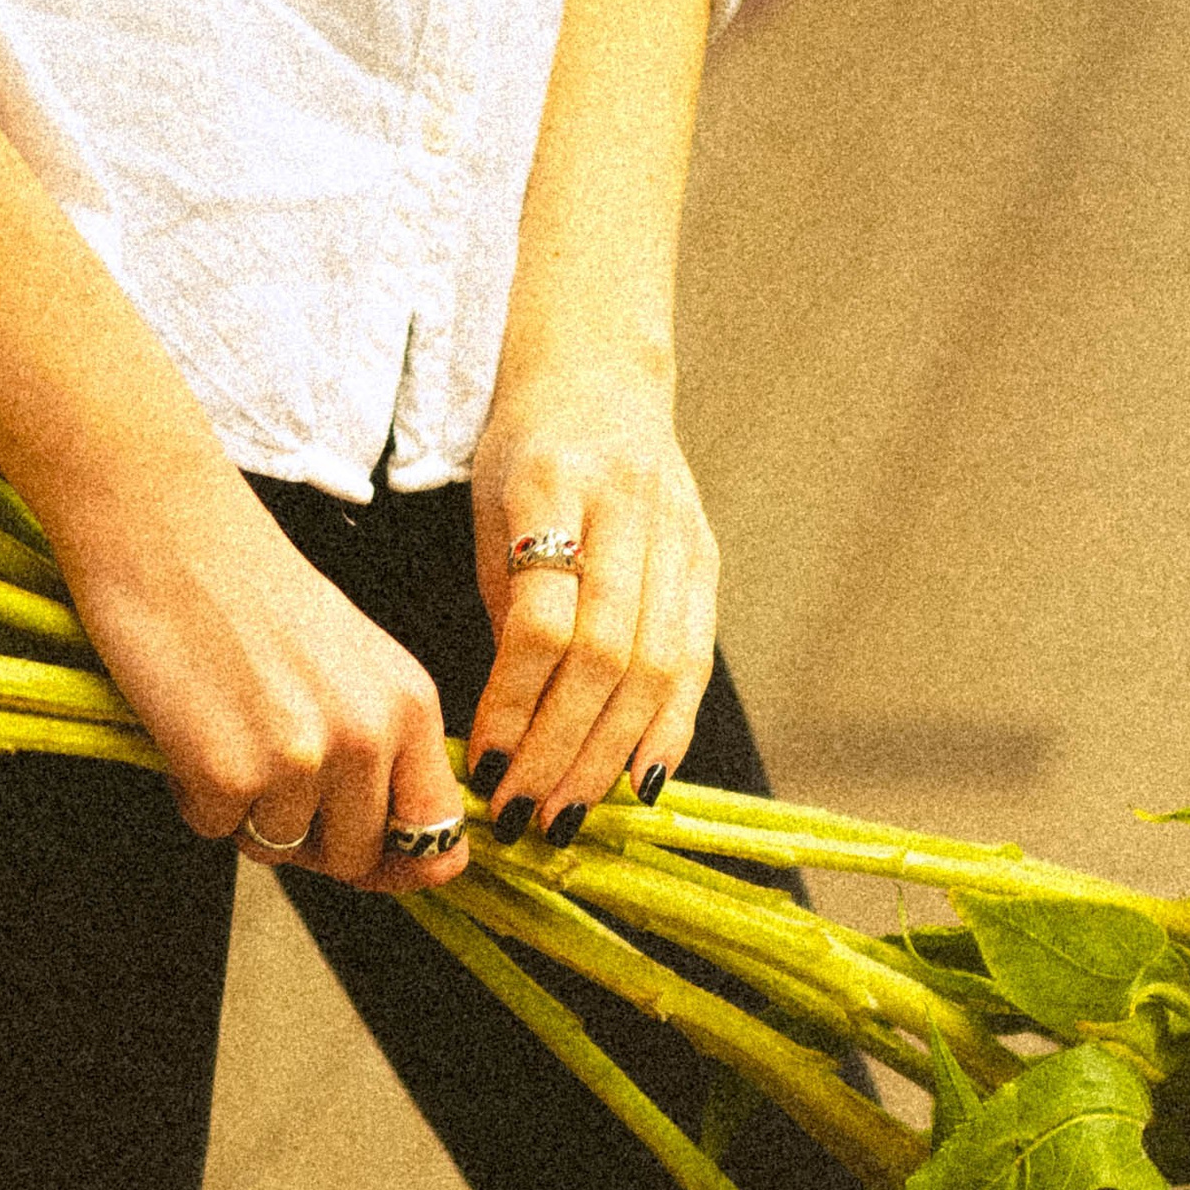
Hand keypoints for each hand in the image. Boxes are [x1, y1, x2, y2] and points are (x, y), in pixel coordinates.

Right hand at [37, 452, 467, 894]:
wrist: (165, 529)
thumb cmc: (251, 594)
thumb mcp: (354, 664)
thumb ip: (386, 749)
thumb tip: (411, 859)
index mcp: (410, 705)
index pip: (437, 833)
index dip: (402, 863)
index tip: (371, 858)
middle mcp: (367, 736)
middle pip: (352, 859)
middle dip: (307, 839)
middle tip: (266, 774)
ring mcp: (300, 758)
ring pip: (278, 848)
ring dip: (245, 811)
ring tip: (225, 729)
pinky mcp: (227, 772)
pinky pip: (216, 830)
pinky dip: (193, 795)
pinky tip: (188, 727)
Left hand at [465, 358, 718, 843]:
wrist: (603, 375)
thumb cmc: (527, 455)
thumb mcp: (489, 512)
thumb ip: (506, 607)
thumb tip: (511, 728)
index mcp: (552, 483)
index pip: (543, 618)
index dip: (514, 703)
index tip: (482, 765)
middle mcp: (627, 507)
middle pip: (605, 656)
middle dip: (561, 749)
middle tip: (521, 814)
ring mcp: (678, 535)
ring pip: (655, 668)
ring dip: (608, 756)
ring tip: (566, 813)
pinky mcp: (707, 560)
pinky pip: (694, 661)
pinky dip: (667, 731)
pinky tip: (636, 783)